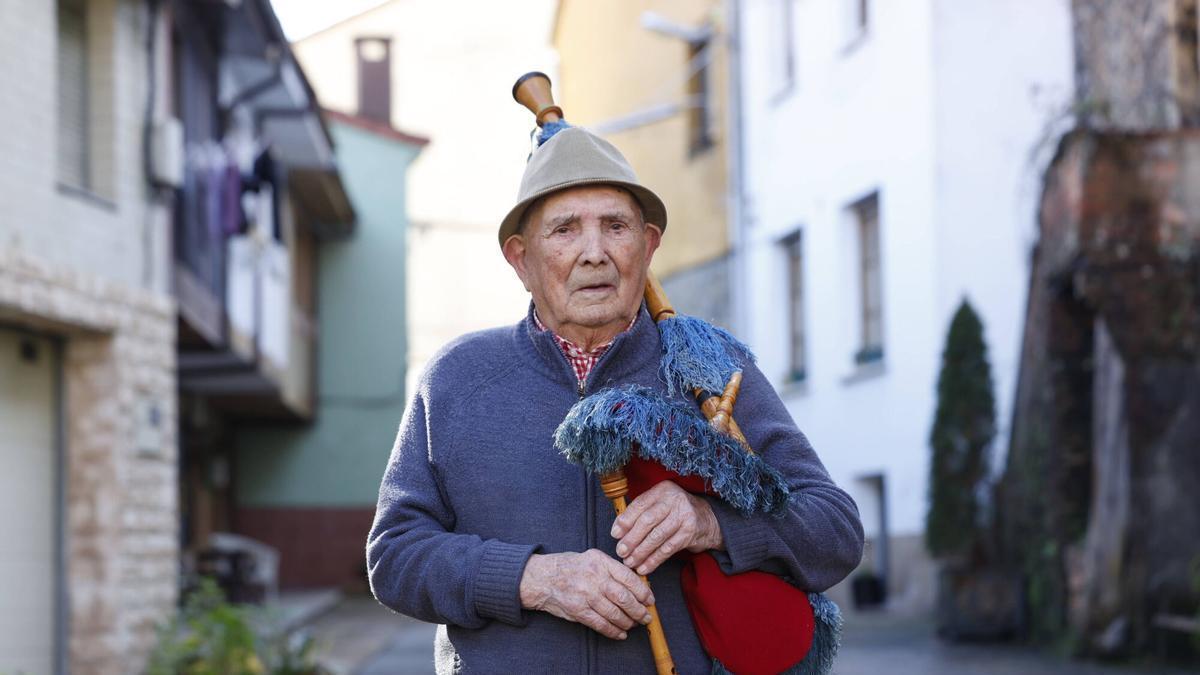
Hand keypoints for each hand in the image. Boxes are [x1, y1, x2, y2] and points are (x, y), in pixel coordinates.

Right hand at [519, 550, 654, 639]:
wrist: (542, 577)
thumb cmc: (570, 567)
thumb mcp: (592, 558)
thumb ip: (612, 569)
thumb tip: (637, 584)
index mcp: (600, 561)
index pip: (629, 578)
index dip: (643, 592)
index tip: (650, 600)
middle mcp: (594, 577)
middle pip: (625, 597)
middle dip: (639, 610)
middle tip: (646, 616)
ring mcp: (585, 595)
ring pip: (615, 613)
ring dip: (628, 622)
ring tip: (634, 625)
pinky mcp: (578, 610)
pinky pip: (601, 624)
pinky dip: (614, 631)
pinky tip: (620, 633)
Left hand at [611, 480, 723, 575]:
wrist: (707, 519)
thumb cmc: (675, 512)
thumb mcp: (660, 503)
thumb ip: (642, 511)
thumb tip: (618, 530)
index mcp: (662, 490)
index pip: (640, 504)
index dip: (625, 520)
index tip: (615, 534)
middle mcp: (674, 500)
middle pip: (647, 521)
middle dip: (632, 538)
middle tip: (620, 551)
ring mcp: (683, 516)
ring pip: (657, 536)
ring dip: (641, 552)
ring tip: (629, 562)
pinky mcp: (689, 533)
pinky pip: (668, 549)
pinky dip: (654, 560)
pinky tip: (644, 567)